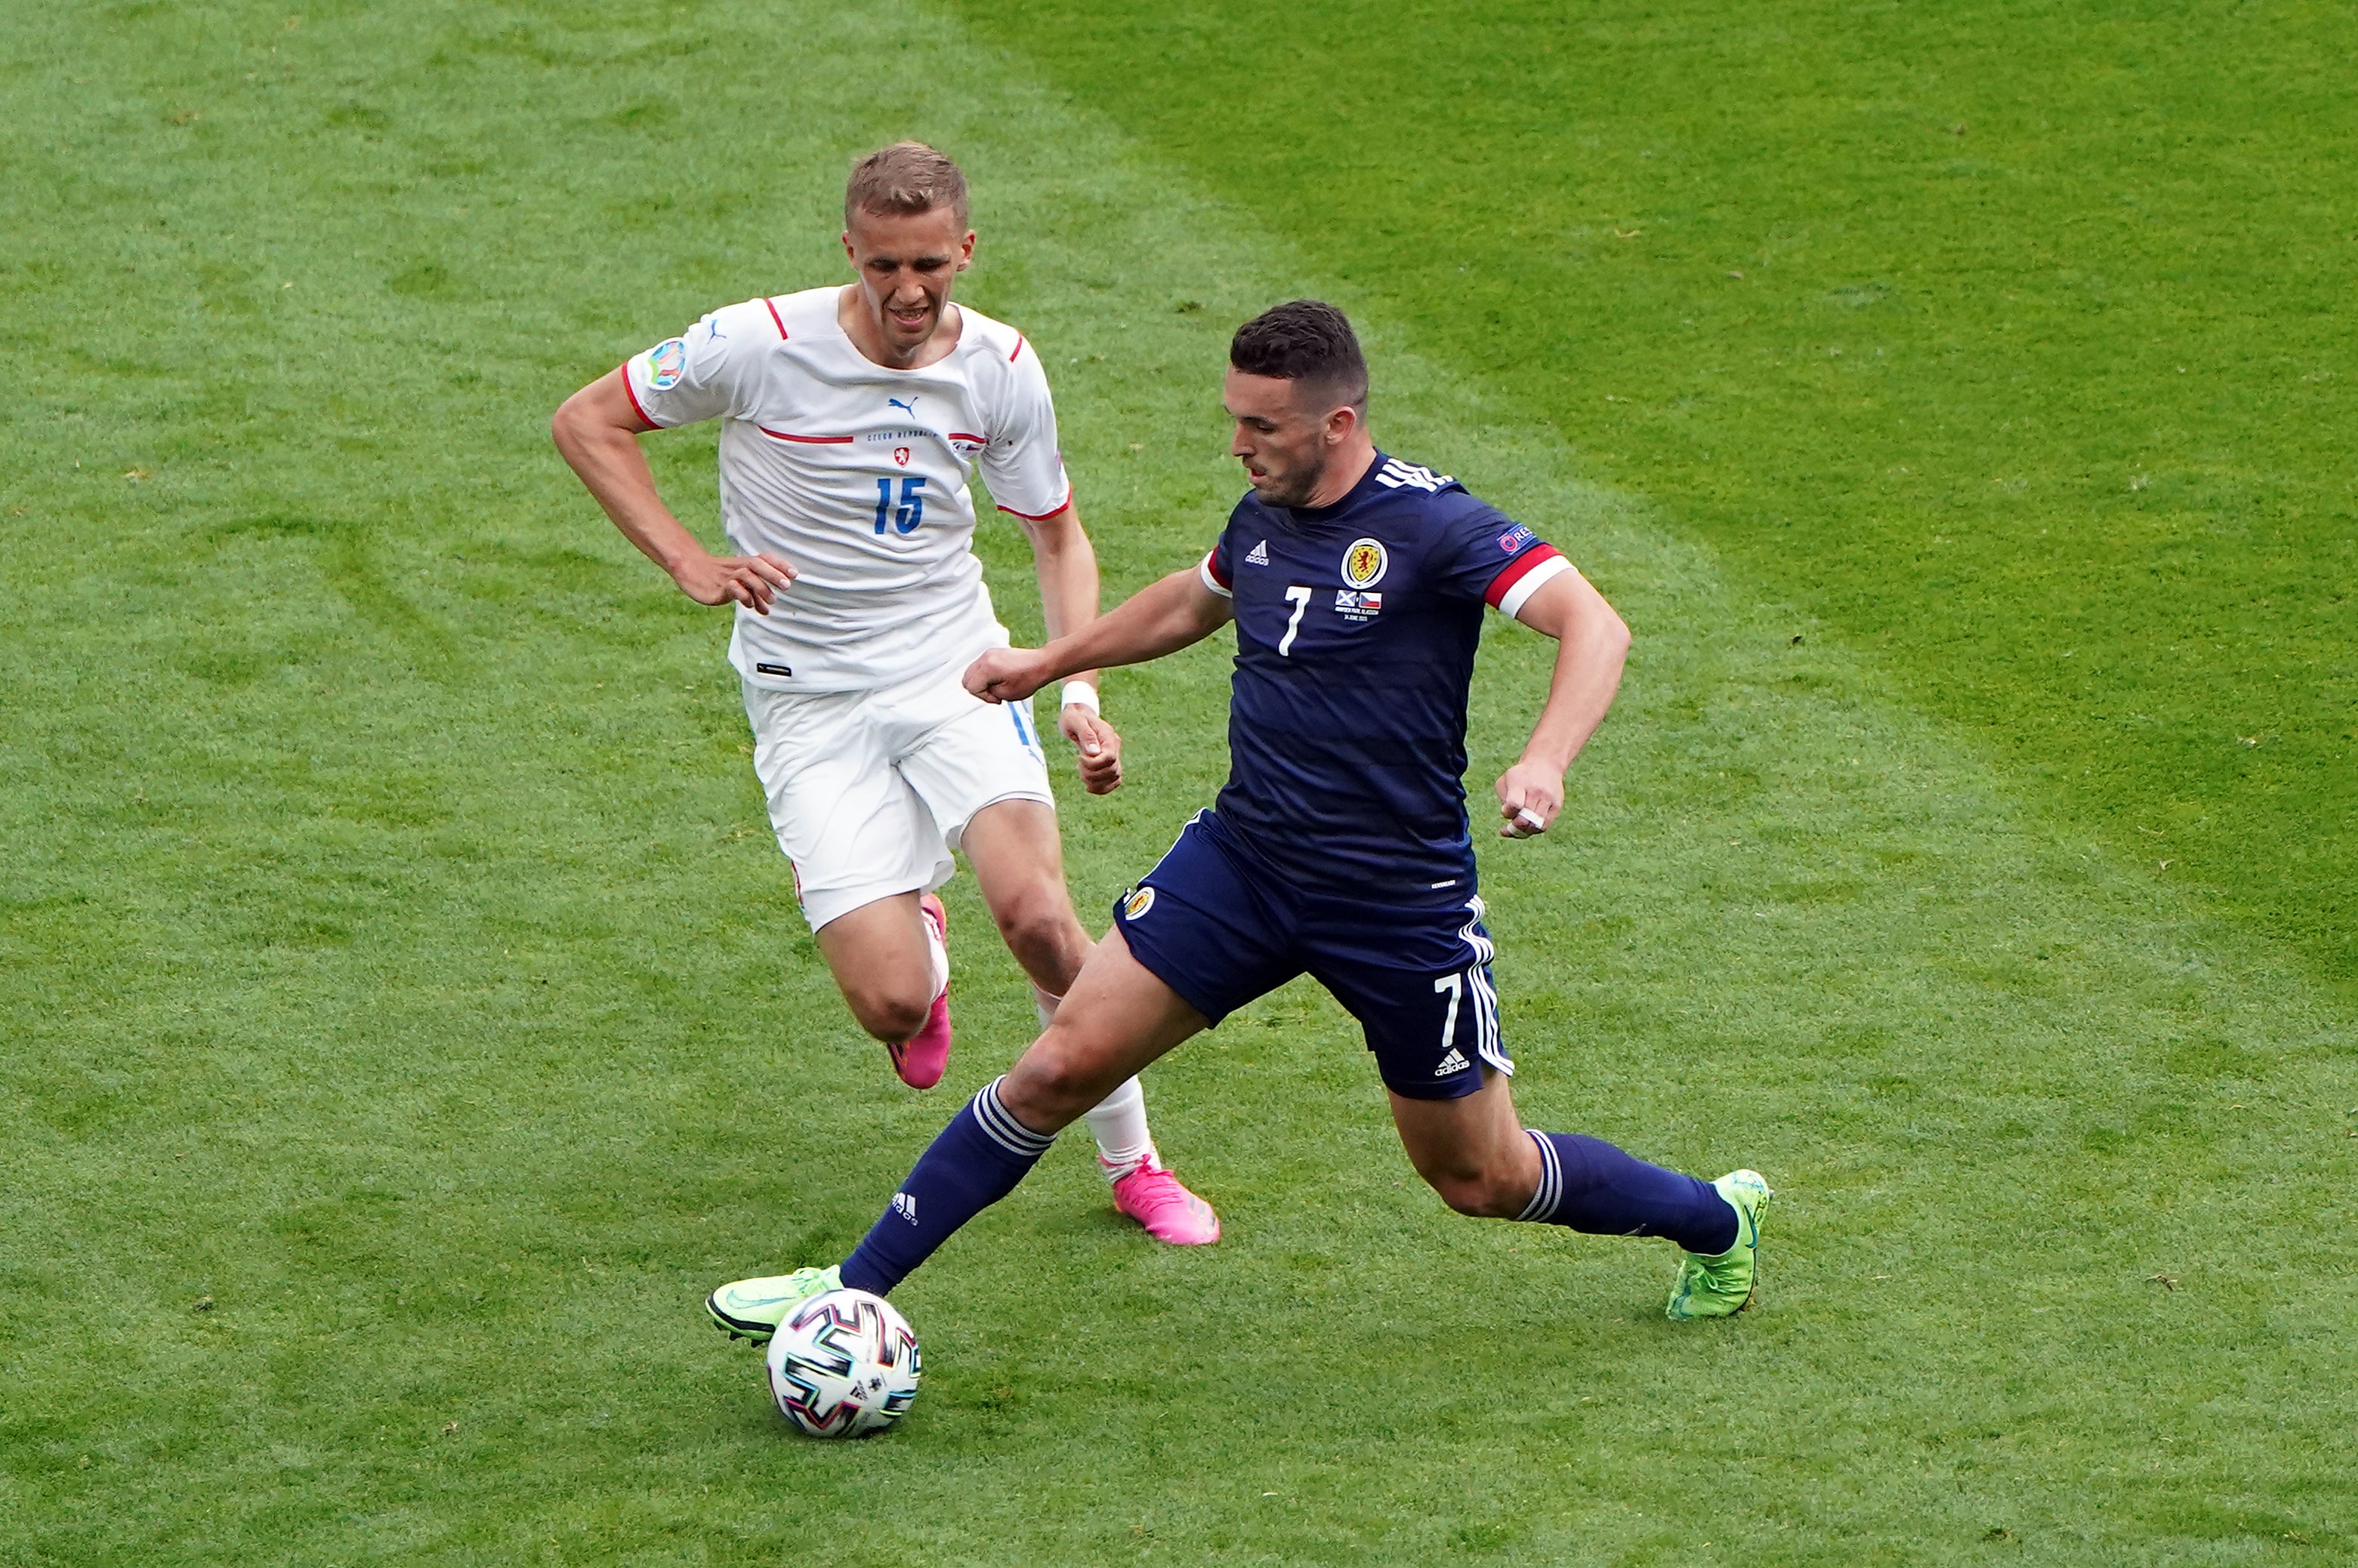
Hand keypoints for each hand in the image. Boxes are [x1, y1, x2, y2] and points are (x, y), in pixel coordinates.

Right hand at [672, 550, 795, 614]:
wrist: (692, 571)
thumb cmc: (719, 577)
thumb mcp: (739, 585)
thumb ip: (754, 596)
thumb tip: (767, 610)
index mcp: (745, 563)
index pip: (765, 559)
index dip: (780, 565)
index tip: (795, 574)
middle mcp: (739, 567)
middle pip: (758, 564)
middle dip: (774, 574)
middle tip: (787, 586)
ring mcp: (728, 576)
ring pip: (747, 575)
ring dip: (762, 588)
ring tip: (772, 601)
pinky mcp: (718, 587)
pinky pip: (733, 588)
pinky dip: (744, 596)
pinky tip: (749, 605)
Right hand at [965, 646, 1053, 703]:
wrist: (1042, 664)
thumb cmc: (1029, 678)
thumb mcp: (1007, 694)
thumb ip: (989, 693)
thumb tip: (983, 689)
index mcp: (988, 667)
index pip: (971, 687)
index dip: (983, 697)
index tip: (996, 698)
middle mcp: (986, 657)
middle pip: (966, 679)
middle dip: (978, 689)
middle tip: (994, 694)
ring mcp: (989, 653)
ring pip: (971, 672)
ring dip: (980, 682)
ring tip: (996, 687)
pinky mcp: (993, 652)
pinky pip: (980, 666)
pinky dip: (984, 675)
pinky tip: (998, 679)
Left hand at [1060, 708, 1122, 794]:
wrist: (1077, 716)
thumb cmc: (1074, 718)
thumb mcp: (1074, 721)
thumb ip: (1085, 735)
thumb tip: (1093, 752)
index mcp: (1108, 735)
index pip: (1109, 757)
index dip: (1094, 764)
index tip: (1079, 758)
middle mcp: (1114, 746)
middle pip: (1112, 770)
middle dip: (1092, 774)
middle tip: (1078, 766)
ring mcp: (1114, 756)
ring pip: (1115, 778)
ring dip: (1096, 782)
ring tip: (1082, 774)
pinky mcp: (1110, 764)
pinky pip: (1114, 781)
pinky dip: (1102, 788)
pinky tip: (1089, 786)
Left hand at [1495, 759, 1564, 838]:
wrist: (1545, 764)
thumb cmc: (1520, 776)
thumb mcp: (1506, 779)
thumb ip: (1503, 797)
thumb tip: (1509, 816)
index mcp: (1520, 783)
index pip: (1515, 804)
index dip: (1508, 813)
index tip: (1505, 811)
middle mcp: (1536, 791)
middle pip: (1525, 819)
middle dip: (1514, 827)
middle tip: (1507, 829)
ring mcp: (1548, 799)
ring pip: (1535, 826)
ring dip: (1524, 832)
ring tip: (1517, 830)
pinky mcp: (1557, 805)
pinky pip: (1544, 826)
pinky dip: (1534, 830)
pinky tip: (1527, 828)